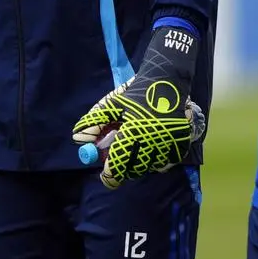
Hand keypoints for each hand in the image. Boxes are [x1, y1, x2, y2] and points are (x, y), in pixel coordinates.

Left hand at [72, 24, 204, 188]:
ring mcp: (168, 143)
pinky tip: (152, 149)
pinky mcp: (180, 143)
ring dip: (141, 164)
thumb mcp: (112, 104)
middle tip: (119, 162)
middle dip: (124, 169)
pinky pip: (166, 162)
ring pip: (151, 167)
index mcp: (132, 132)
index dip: (110, 175)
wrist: (167, 80)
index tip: (105, 177)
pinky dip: (157, 161)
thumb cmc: (136, 93)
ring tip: (136, 151)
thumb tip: (77, 139)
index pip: (118, 164)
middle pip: (134, 169)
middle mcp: (151, 141)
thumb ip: (94, 122)